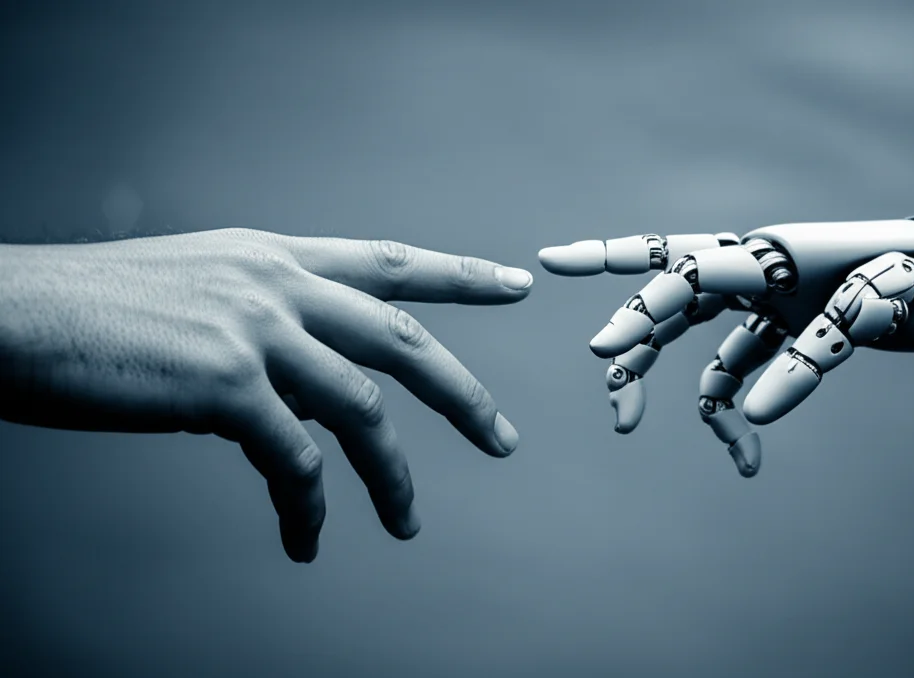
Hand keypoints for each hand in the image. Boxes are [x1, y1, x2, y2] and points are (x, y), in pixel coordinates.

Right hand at [0, 229, 533, 561]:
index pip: (387, 261)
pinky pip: (294, 463)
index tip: (514, 282)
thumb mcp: (196, 293)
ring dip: (392, 477)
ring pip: (362, 411)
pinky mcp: (225, 385)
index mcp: (273, 259)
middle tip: (503, 439)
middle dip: (462, 393)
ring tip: (408, 524)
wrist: (9, 313)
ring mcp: (254, 331)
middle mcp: (276, 286)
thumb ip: (261, 327)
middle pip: (402, 338)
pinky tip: (306, 541)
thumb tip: (297, 389)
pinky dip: (308, 510)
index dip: (458, 272)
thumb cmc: (93, 313)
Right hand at [538, 215, 913, 476]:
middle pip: (670, 292)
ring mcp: (760, 303)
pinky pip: (732, 375)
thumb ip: (817, 352)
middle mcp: (753, 273)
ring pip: (684, 338)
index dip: (639, 305)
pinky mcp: (775, 334)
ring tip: (624, 425)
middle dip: (629, 321)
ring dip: (652, 379)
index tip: (601, 349)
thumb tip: (753, 417)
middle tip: (597, 356)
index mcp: (771, 253)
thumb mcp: (881, 300)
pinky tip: (745, 460)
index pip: (689, 273)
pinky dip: (730, 418)